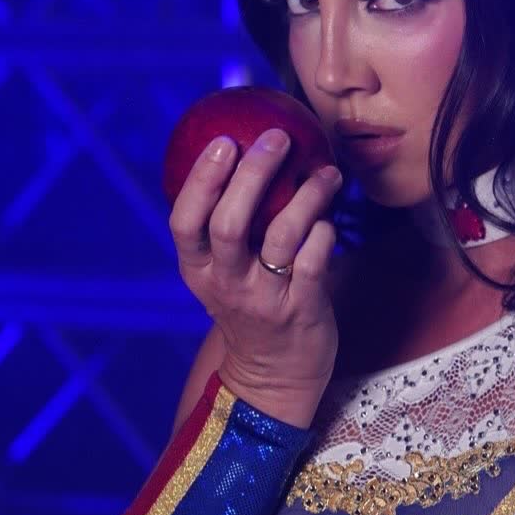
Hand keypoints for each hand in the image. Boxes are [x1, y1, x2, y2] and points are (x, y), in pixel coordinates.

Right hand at [169, 127, 341, 405]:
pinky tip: (330, 218)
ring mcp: (264, 299)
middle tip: (276, 139)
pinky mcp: (302, 310)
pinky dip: (323, 233)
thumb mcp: (223, 274)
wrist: (275, 375)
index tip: (223, 142)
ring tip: (326, 172)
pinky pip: (314, 262)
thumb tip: (248, 153)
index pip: (184, 222)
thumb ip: (227, 226)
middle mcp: (226, 284)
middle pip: (228, 223)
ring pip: (280, 237)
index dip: (202, 180)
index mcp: (198, 270)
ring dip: (305, 196)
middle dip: (252, 174)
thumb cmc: (251, 306)